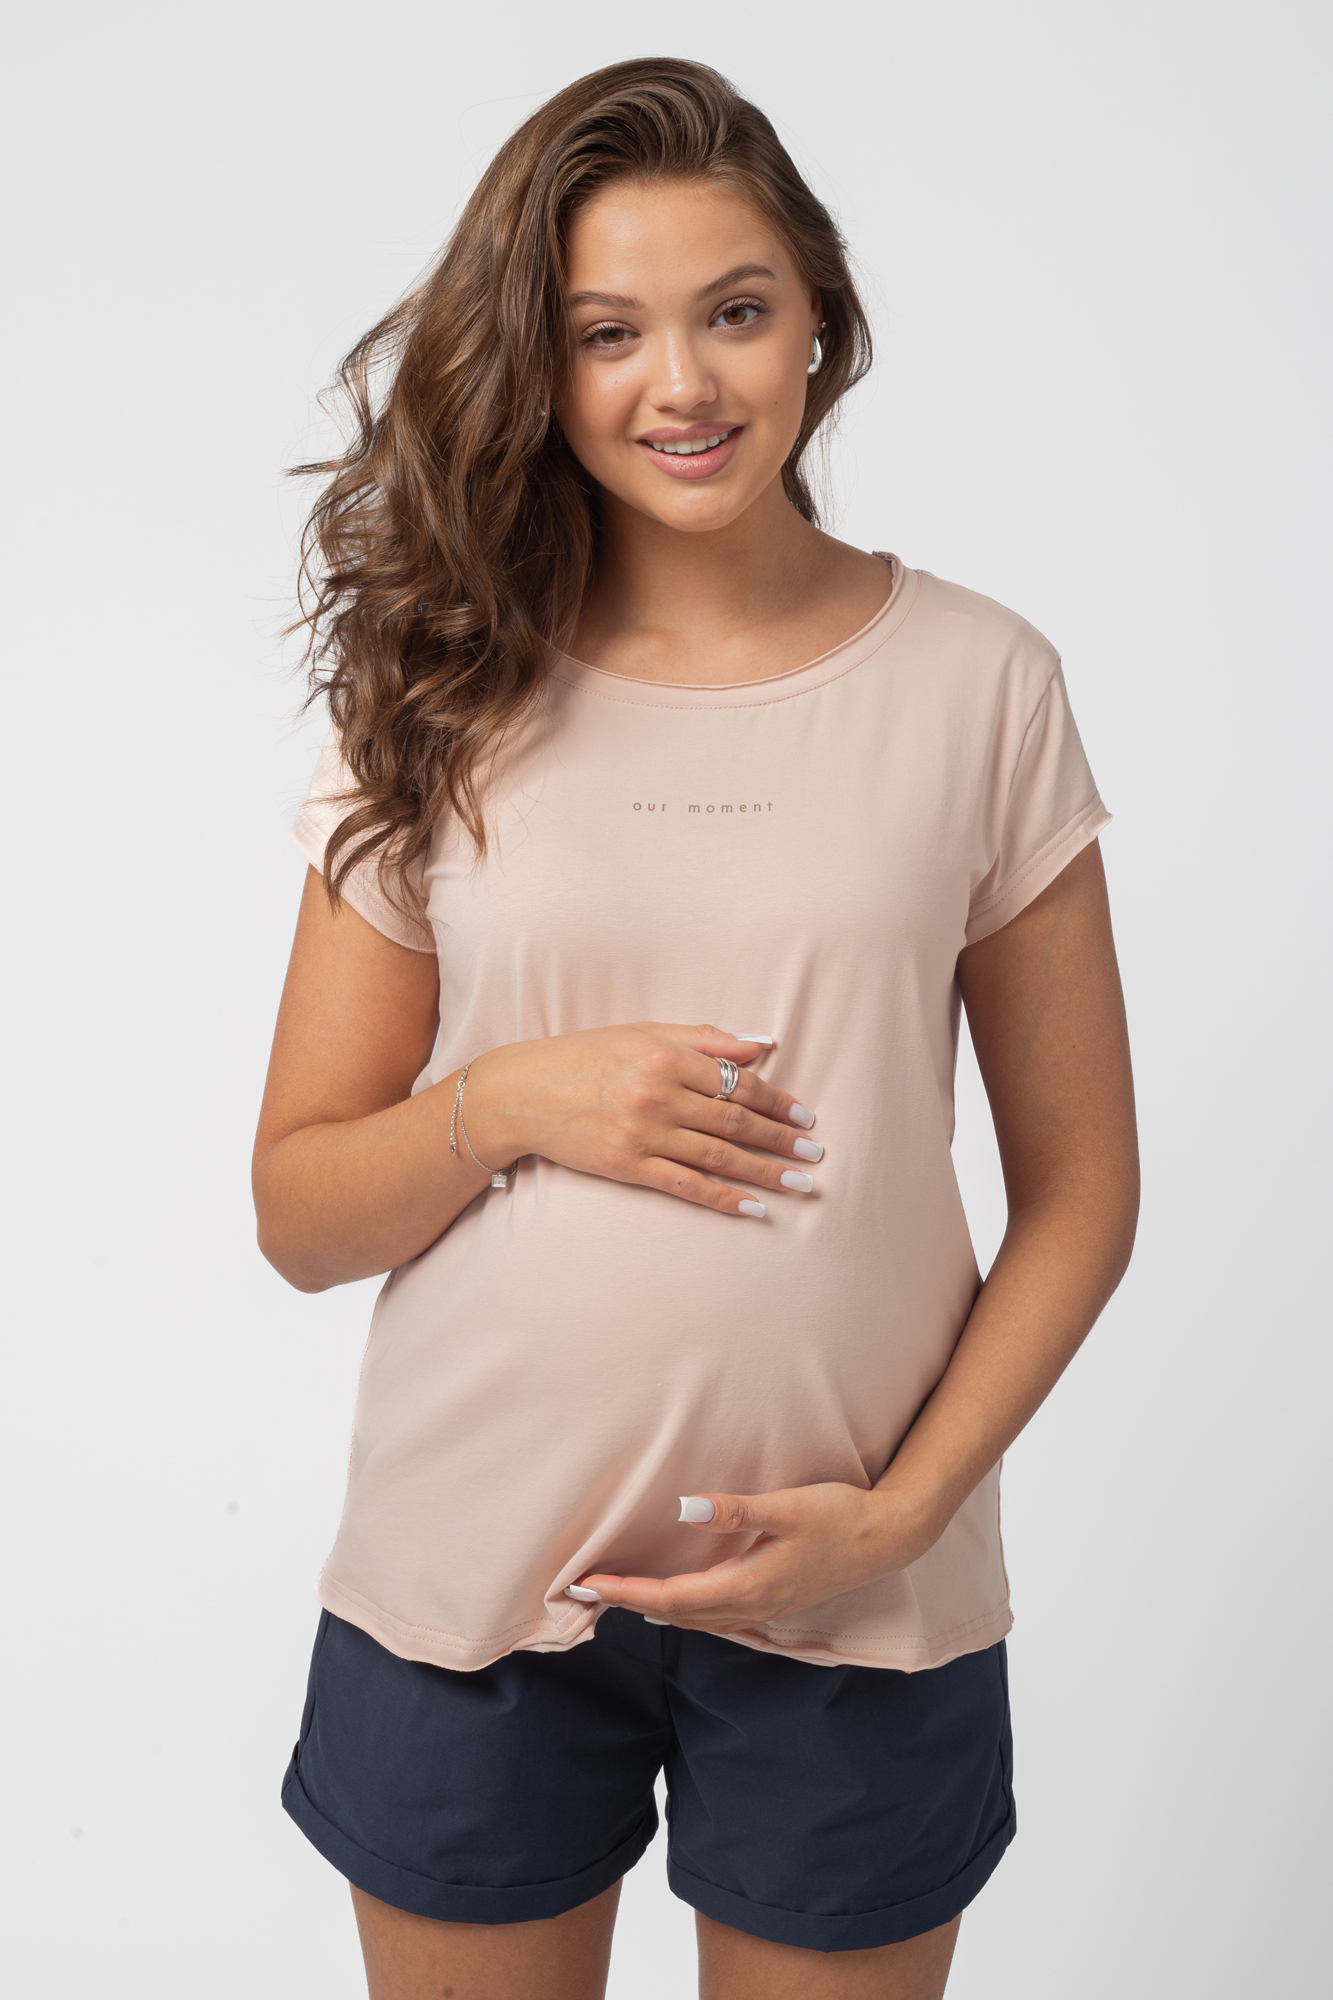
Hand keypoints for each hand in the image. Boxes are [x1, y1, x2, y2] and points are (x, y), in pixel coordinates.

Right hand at [460, 1022, 823, 1216]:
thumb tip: (761, 1044)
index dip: (776, 1101)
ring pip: (719, 1157)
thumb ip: (704, 1038)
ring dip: (765, 1172)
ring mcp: (643, 1133)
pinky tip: (754, 1208)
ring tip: (801, 1184)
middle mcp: (658, 1093)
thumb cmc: (585, 1057)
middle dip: (780, 1140)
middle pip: (735, 1121)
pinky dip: (724, 1198)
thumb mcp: (643, 1033)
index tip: (804, 1116)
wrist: (521, 1093)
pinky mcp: (627, 1166)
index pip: (737, 1081)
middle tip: (815, 1154)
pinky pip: (687, 1186)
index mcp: (666, 1055)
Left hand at [573, 1482, 938, 1631]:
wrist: (890, 1538)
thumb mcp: (786, 1505)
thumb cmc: (840, 1516)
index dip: (624, 1592)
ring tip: (619, 1595)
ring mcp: (765, 1608)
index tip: (585, 1586)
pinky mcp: (775, 1600)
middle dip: (628, 1603)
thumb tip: (684, 1509)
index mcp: (747, 1586)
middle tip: (584, 1592)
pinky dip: (685, 1610)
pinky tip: (678, 1599)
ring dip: (655, 1609)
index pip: (669, 1598)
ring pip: (695, 1620)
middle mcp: (751, 1606)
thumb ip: (734, 1509)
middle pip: (675, 1615)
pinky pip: (716, 1615)